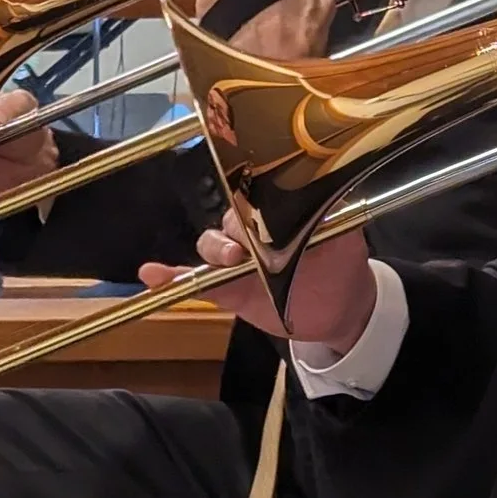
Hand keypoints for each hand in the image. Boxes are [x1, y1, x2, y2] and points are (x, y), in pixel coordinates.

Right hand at [140, 207, 378, 354]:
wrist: (341, 310)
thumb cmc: (341, 261)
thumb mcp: (344, 231)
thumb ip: (332, 210)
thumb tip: (326, 187)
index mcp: (274, 211)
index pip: (252, 193)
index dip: (247, 195)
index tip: (250, 202)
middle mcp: (250, 230)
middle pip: (228, 218)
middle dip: (231, 228)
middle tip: (246, 245)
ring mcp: (235, 260)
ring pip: (211, 246)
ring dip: (212, 249)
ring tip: (228, 259)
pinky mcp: (226, 289)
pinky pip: (194, 280)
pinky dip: (171, 277)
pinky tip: (153, 274)